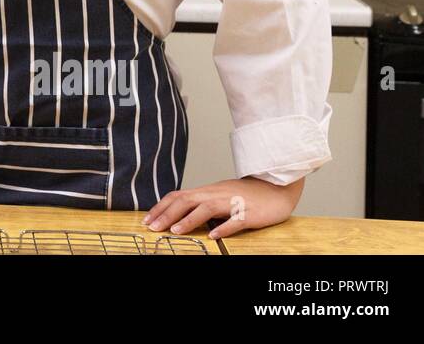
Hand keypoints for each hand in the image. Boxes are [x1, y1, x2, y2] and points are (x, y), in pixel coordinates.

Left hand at [142, 176, 304, 239]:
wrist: (276, 188)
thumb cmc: (245, 195)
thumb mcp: (218, 196)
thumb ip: (200, 204)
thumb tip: (177, 214)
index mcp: (207, 192)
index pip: (178, 196)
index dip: (161, 207)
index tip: (147, 220)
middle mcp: (216, 194)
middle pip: (187, 200)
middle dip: (167, 214)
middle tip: (152, 227)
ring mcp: (233, 203)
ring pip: (207, 208)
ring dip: (189, 219)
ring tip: (175, 231)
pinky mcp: (250, 213)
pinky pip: (235, 220)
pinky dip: (223, 227)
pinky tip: (213, 236)